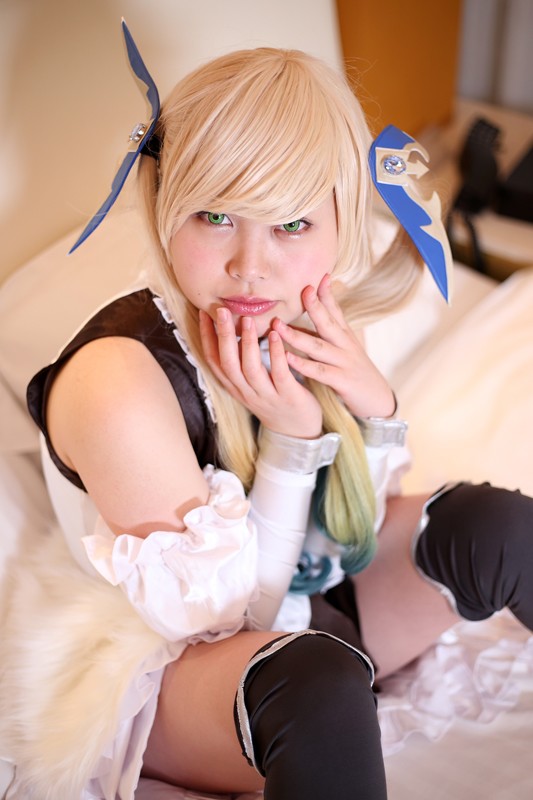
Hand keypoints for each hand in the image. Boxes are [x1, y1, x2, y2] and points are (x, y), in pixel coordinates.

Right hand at [199, 308, 322, 437]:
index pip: (213, 361)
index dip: (206, 338)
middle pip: (228, 363)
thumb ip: (241, 361)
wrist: (298, 431)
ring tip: (247, 320)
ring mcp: (266, 395)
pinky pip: (279, 374)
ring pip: (250, 369)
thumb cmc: (274, 398)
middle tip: (221, 311)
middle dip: (223, 336)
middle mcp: (246, 392)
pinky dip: (276, 353)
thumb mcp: (250, 383)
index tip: (204, 313)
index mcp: (235, 387)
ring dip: (248, 343)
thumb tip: (232, 328)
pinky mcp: (288, 397)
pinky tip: (276, 335)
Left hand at [273, 274, 395, 418]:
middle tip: (302, 290)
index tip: (319, 277)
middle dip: (314, 306)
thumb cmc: (356, 372)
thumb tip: (320, 310)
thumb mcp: (347, 347)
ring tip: (278, 326)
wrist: (377, 400)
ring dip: (296, 336)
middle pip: (328, 323)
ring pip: (318, 346)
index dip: (327, 294)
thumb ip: (332, 330)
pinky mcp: (342, 381)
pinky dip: (303, 364)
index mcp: (345, 336)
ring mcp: (344, 363)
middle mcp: (345, 345)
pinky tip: (287, 358)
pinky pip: (319, 371)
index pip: (336, 310)